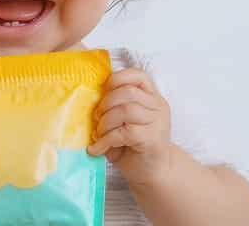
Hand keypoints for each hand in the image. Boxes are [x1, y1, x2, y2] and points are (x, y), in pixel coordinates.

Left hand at [87, 68, 172, 184]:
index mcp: (152, 98)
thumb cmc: (134, 146)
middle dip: (106, 103)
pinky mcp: (151, 140)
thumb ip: (115, 107)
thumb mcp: (125, 122)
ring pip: (126, 110)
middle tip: (96, 118)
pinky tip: (97, 148)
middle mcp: (158, 107)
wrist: (153, 173)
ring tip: (99, 134)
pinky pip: (123, 133)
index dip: (118, 78)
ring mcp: (157, 123)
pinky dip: (105, 140)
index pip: (139, 76)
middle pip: (128, 92)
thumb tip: (90, 100)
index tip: (104, 89)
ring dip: (105, 122)